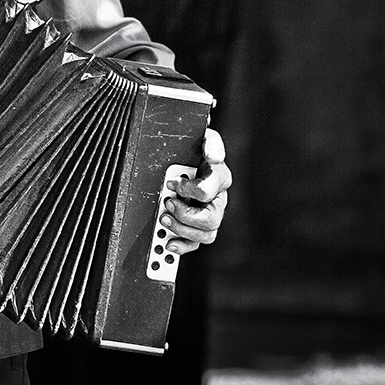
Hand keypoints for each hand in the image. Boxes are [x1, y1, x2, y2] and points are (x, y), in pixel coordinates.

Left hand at [159, 127, 230, 253]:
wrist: (191, 156)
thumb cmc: (198, 148)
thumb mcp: (204, 138)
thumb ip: (211, 144)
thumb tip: (213, 157)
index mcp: (220, 179)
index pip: (207, 192)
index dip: (186, 190)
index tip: (171, 183)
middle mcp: (218, 200)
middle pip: (210, 220)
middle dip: (185, 215)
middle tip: (166, 204)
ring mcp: (211, 215)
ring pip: (205, 235)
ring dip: (182, 230)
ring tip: (164, 220)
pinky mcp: (199, 226)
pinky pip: (196, 243)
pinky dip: (183, 246)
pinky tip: (169, 243)